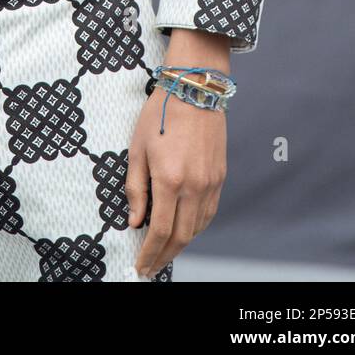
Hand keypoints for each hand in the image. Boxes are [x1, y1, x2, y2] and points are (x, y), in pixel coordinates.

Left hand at [126, 31, 229, 277]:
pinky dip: (196, 227)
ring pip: (198, 228)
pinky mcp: (220, 177)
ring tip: (165, 251)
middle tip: (151, 266)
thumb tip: (134, 221)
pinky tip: (185, 229)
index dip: (149, 253)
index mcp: (169, 180)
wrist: (194, 89)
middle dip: (165, 256)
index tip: (140, 266)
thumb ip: (135, 188)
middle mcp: (194, 186)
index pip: (160, 231)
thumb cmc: (160, 114)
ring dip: (181, 245)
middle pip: (181, 237)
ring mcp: (210, 183)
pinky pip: (209, 212)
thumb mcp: (137, 149)